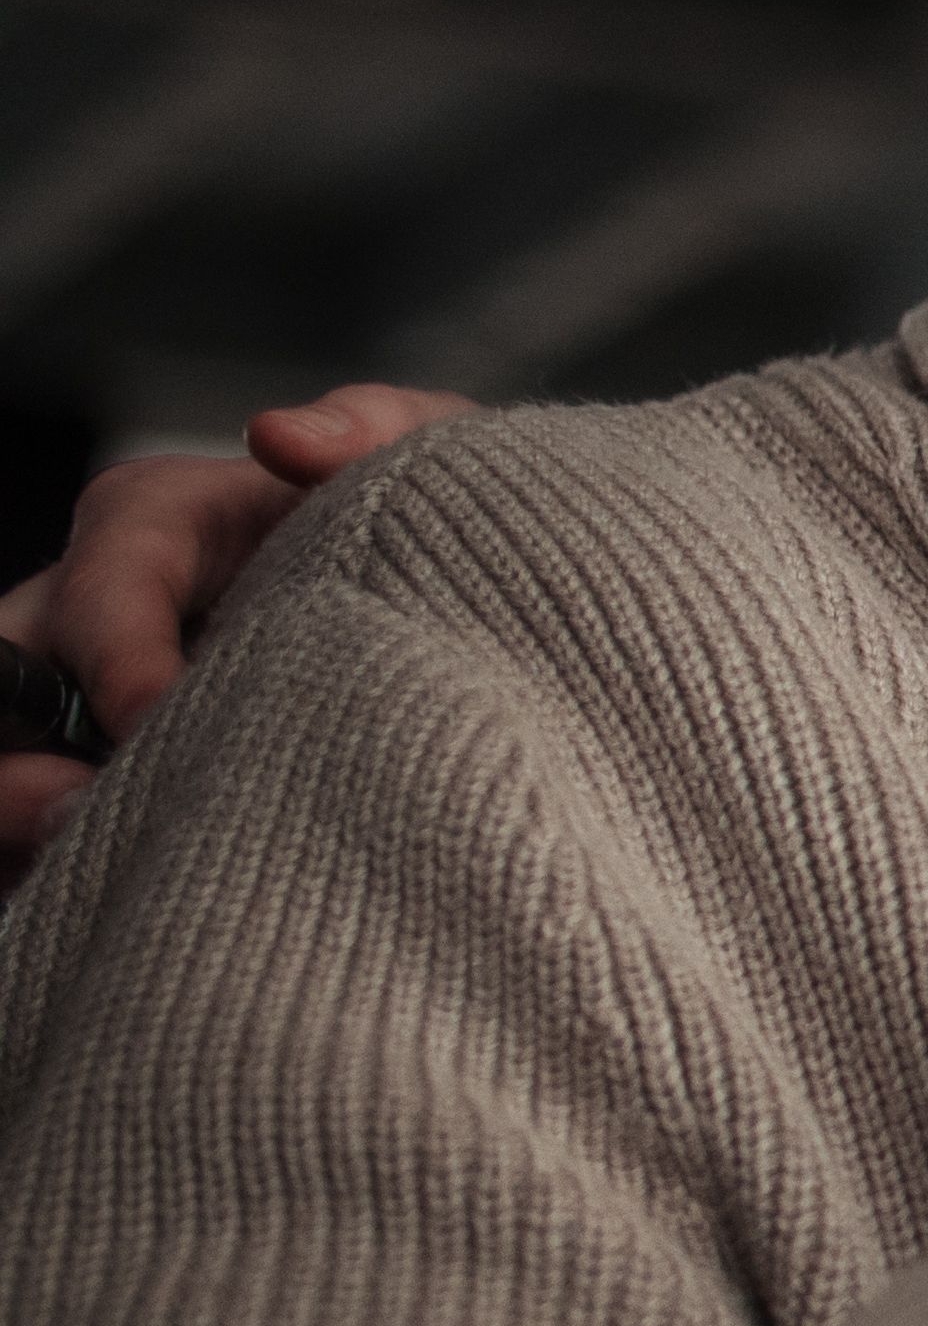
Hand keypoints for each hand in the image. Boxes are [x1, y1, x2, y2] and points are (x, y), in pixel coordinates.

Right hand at [0, 384, 473, 871]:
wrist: (483, 630)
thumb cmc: (433, 531)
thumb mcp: (429, 461)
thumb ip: (373, 428)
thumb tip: (279, 434)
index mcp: (155, 522)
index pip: (99, 589)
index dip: (118, 660)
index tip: (163, 724)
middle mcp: (96, 611)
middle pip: (6, 683)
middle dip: (20, 758)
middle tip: (86, 820)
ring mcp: (82, 704)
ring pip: (8, 771)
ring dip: (28, 826)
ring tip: (103, 868)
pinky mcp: (97, 783)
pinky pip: (36, 840)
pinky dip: (67, 872)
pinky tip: (141, 897)